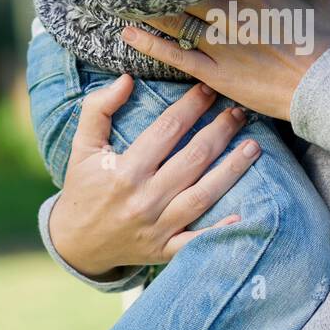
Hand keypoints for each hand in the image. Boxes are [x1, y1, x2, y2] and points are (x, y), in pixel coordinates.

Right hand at [48, 77, 263, 278]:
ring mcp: (157, 227)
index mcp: (126, 171)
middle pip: (192, 159)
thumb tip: (127, 79)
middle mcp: (144, 198)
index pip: (167, 130)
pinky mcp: (164, 250)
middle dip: (220, 132)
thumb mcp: (81, 147)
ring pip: (202, 195)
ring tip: (254, 147)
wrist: (76, 244)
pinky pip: (197, 241)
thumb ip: (98, 109)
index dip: (192, 106)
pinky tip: (244, 213)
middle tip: (240, 112)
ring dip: (231, 170)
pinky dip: (220, 230)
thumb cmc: (83, 189)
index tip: (209, 89)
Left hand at [121, 0, 329, 121]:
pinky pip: (177, 56)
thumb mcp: (321, 2)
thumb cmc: (327, 46)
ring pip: (177, 19)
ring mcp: (223, 45)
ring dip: (150, 7)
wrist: (327, 90)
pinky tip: (128, 33)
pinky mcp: (217, 73)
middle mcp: (234, 15)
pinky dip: (151, 44)